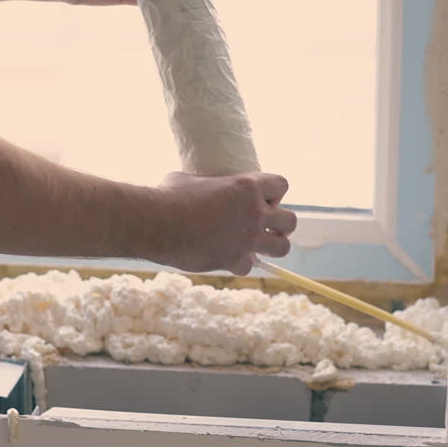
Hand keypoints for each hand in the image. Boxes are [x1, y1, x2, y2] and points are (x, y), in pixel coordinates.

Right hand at [153, 171, 297, 275]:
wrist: (157, 224)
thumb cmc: (169, 196)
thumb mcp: (193, 179)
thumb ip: (209, 185)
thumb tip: (202, 186)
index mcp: (247, 186)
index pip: (281, 185)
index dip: (274, 193)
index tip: (263, 199)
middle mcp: (255, 213)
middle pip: (290, 221)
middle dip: (280, 224)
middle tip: (265, 226)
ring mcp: (248, 239)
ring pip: (282, 248)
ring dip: (272, 247)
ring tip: (257, 245)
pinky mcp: (235, 261)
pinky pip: (250, 266)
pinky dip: (240, 264)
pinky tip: (228, 258)